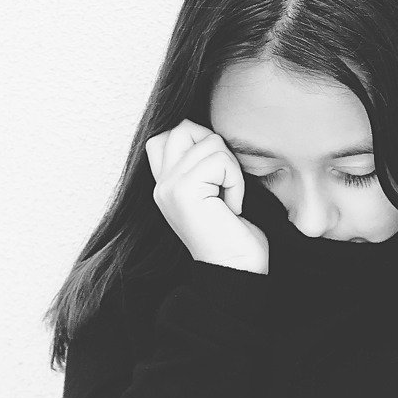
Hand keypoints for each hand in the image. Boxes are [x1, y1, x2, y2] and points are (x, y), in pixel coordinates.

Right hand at [146, 118, 268, 274]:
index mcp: (165, 184)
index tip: (218, 177)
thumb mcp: (215, 190)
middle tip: (225, 184)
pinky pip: (219, 161)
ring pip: (209, 142)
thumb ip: (202, 163)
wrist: (237, 270)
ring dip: (231, 170)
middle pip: (184, 127)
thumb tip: (211, 129)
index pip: (168, 134)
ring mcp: (168, 187)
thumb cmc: (235, 234)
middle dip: (216, 148)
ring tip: (228, 200)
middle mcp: (160, 185)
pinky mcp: (182, 191)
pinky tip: (232, 208)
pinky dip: (235, 182)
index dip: (199, 142)